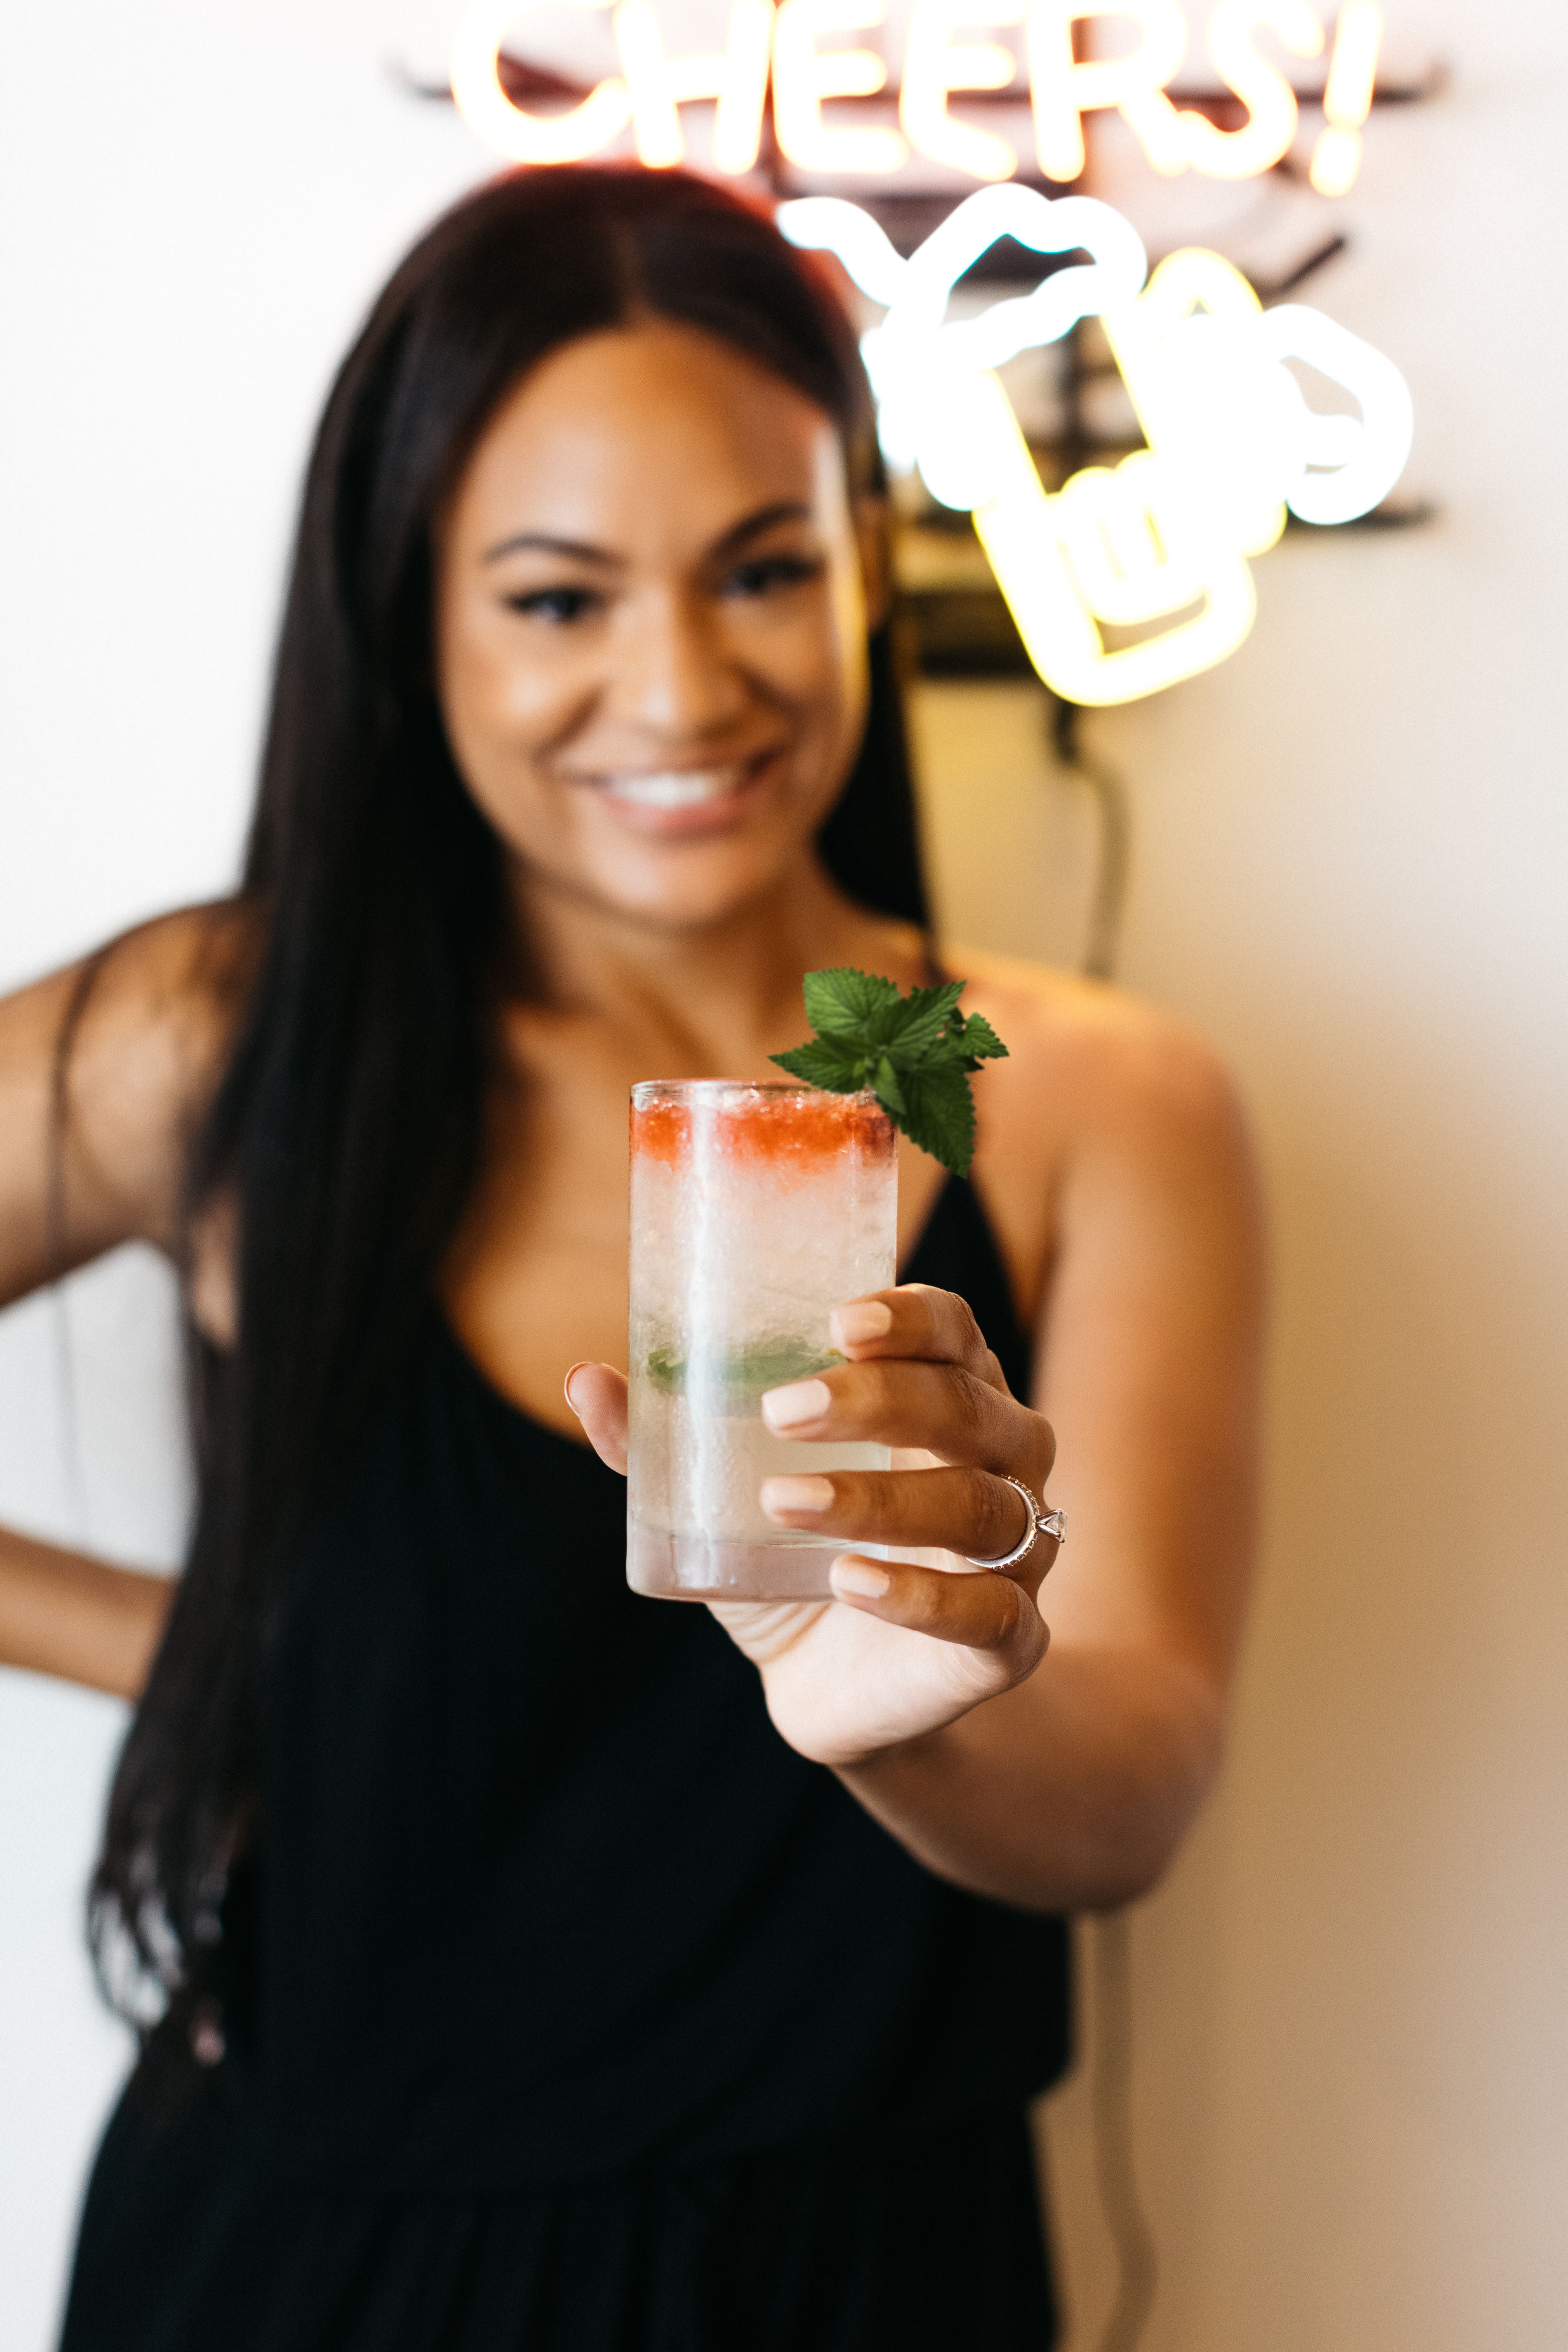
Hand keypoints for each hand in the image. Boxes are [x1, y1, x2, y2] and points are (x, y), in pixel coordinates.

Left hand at [566, 1284, 1059, 1767]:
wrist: (832, 1694)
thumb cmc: (789, 1563)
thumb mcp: (724, 1500)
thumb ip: (666, 1444)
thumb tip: (586, 1382)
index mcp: (948, 1399)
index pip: (954, 1331)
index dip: (912, 1317)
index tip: (839, 1320)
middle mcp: (1002, 1463)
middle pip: (970, 1407)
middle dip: (881, 1399)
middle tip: (784, 1408)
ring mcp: (1020, 1554)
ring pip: (981, 1508)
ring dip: (883, 1500)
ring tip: (785, 1501)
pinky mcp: (1009, 1641)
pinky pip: (989, 1612)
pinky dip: (920, 1597)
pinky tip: (851, 1582)